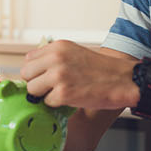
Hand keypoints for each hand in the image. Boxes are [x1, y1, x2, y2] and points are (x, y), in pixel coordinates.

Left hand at [20, 40, 138, 109]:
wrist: (124, 80)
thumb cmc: (101, 69)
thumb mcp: (74, 52)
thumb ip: (53, 57)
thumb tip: (31, 69)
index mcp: (57, 47)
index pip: (28, 59)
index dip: (35, 71)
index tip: (44, 77)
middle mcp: (55, 58)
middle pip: (26, 74)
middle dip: (36, 83)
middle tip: (51, 87)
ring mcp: (58, 76)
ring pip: (32, 90)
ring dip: (44, 94)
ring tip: (62, 92)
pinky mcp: (63, 93)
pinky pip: (47, 102)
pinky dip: (57, 104)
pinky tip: (71, 98)